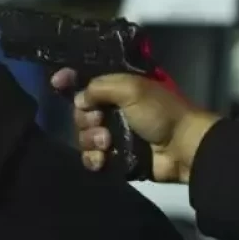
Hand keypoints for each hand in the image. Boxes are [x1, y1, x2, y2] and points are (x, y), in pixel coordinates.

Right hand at [50, 68, 220, 182]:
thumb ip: (99, 87)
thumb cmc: (160, 113)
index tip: (56, 82)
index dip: (70, 80)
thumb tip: (79, 99)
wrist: (182, 149)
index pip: (87, 81)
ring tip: (107, 143)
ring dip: (91, 140)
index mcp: (119, 89)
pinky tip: (103, 159)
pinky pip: (91, 158)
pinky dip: (93, 159)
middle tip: (100, 121)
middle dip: (85, 118)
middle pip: (80, 112)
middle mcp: (113, 110)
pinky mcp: (114, 158)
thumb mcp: (131, 88)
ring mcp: (113, 135)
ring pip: (83, 136)